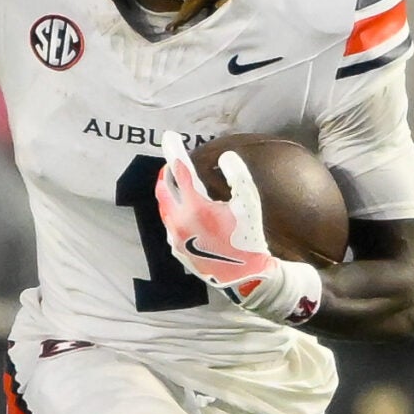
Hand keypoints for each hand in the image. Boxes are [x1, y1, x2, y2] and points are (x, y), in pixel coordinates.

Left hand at [151, 133, 321, 324]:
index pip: (180, 170)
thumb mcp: (249, 203)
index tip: (169, 135)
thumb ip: (238, 175)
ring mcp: (174, 238)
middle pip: (164, 188)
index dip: (174, 150)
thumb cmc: (249, 238)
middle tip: (173, 160)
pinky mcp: (175, 250)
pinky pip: (170, 223)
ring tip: (178, 182)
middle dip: (167, 171)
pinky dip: (174, 210)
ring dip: (170, 191)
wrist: (245, 278)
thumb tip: (225, 156)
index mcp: (195, 207)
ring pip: (165, 207)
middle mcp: (178, 222)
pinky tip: (184, 210)